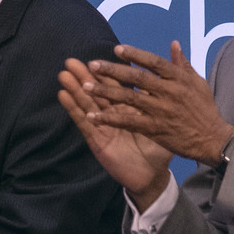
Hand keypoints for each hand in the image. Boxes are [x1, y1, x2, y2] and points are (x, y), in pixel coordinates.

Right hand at [57, 57, 175, 208]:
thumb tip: (170, 82)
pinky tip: (63, 95)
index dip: (107, 71)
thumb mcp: (165, 123)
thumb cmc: (159, 150)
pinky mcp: (97, 139)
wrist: (153, 176)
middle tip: (71, 61)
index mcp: (129, 108)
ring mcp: (104, 126)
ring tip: (64, 74)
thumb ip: (166, 100)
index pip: (117, 86)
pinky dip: (74, 108)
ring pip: (88, 104)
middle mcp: (114, 115)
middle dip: (84, 76)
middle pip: (98, 91)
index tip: (97, 57)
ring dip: (75, 89)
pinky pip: (85, 122)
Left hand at [78, 41, 233, 167]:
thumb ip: (182, 64)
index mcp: (179, 79)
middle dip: (113, 70)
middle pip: (137, 78)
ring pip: (129, 99)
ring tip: (84, 86)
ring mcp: (161, 111)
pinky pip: (128, 122)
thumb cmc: (204, 109)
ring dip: (105, 92)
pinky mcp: (155, 128)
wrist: (213, 139)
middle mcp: (169, 92)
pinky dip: (109, 118)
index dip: (135, 55)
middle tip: (92, 65)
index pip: (154, 62)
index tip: (117, 49)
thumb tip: (174, 44)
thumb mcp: (197, 83)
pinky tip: (92, 116)